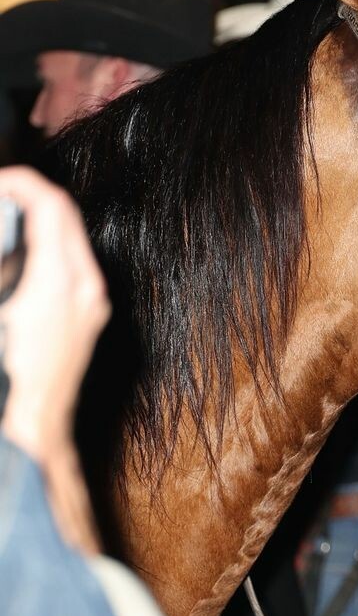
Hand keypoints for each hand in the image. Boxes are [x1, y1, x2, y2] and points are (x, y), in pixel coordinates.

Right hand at [0, 167, 108, 551]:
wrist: (33, 433)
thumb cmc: (11, 374)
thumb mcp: (1, 302)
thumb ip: (5, 260)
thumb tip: (7, 242)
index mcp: (61, 279)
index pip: (50, 204)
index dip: (20, 183)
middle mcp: (85, 286)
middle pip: (63, 216)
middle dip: (28, 196)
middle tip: (0, 195)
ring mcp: (91, 304)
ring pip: (70, 238)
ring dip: (38, 220)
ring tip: (6, 219)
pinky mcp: (87, 319)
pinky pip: (72, 264)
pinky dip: (46, 247)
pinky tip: (18, 257)